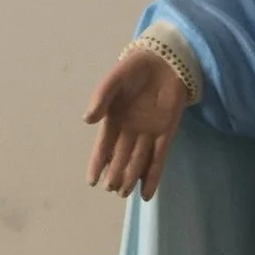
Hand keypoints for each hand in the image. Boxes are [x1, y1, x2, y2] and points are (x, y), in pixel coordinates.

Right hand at [85, 46, 190, 199]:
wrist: (163, 60)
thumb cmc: (135, 69)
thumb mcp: (114, 79)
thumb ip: (101, 97)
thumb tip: (87, 120)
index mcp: (114, 120)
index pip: (103, 147)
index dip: (97, 164)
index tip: (92, 181)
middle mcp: (129, 131)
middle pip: (121, 158)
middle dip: (116, 174)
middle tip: (113, 188)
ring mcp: (148, 134)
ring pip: (138, 161)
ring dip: (132, 177)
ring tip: (125, 192)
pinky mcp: (166, 133)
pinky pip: (159, 158)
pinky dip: (153, 176)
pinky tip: (146, 194)